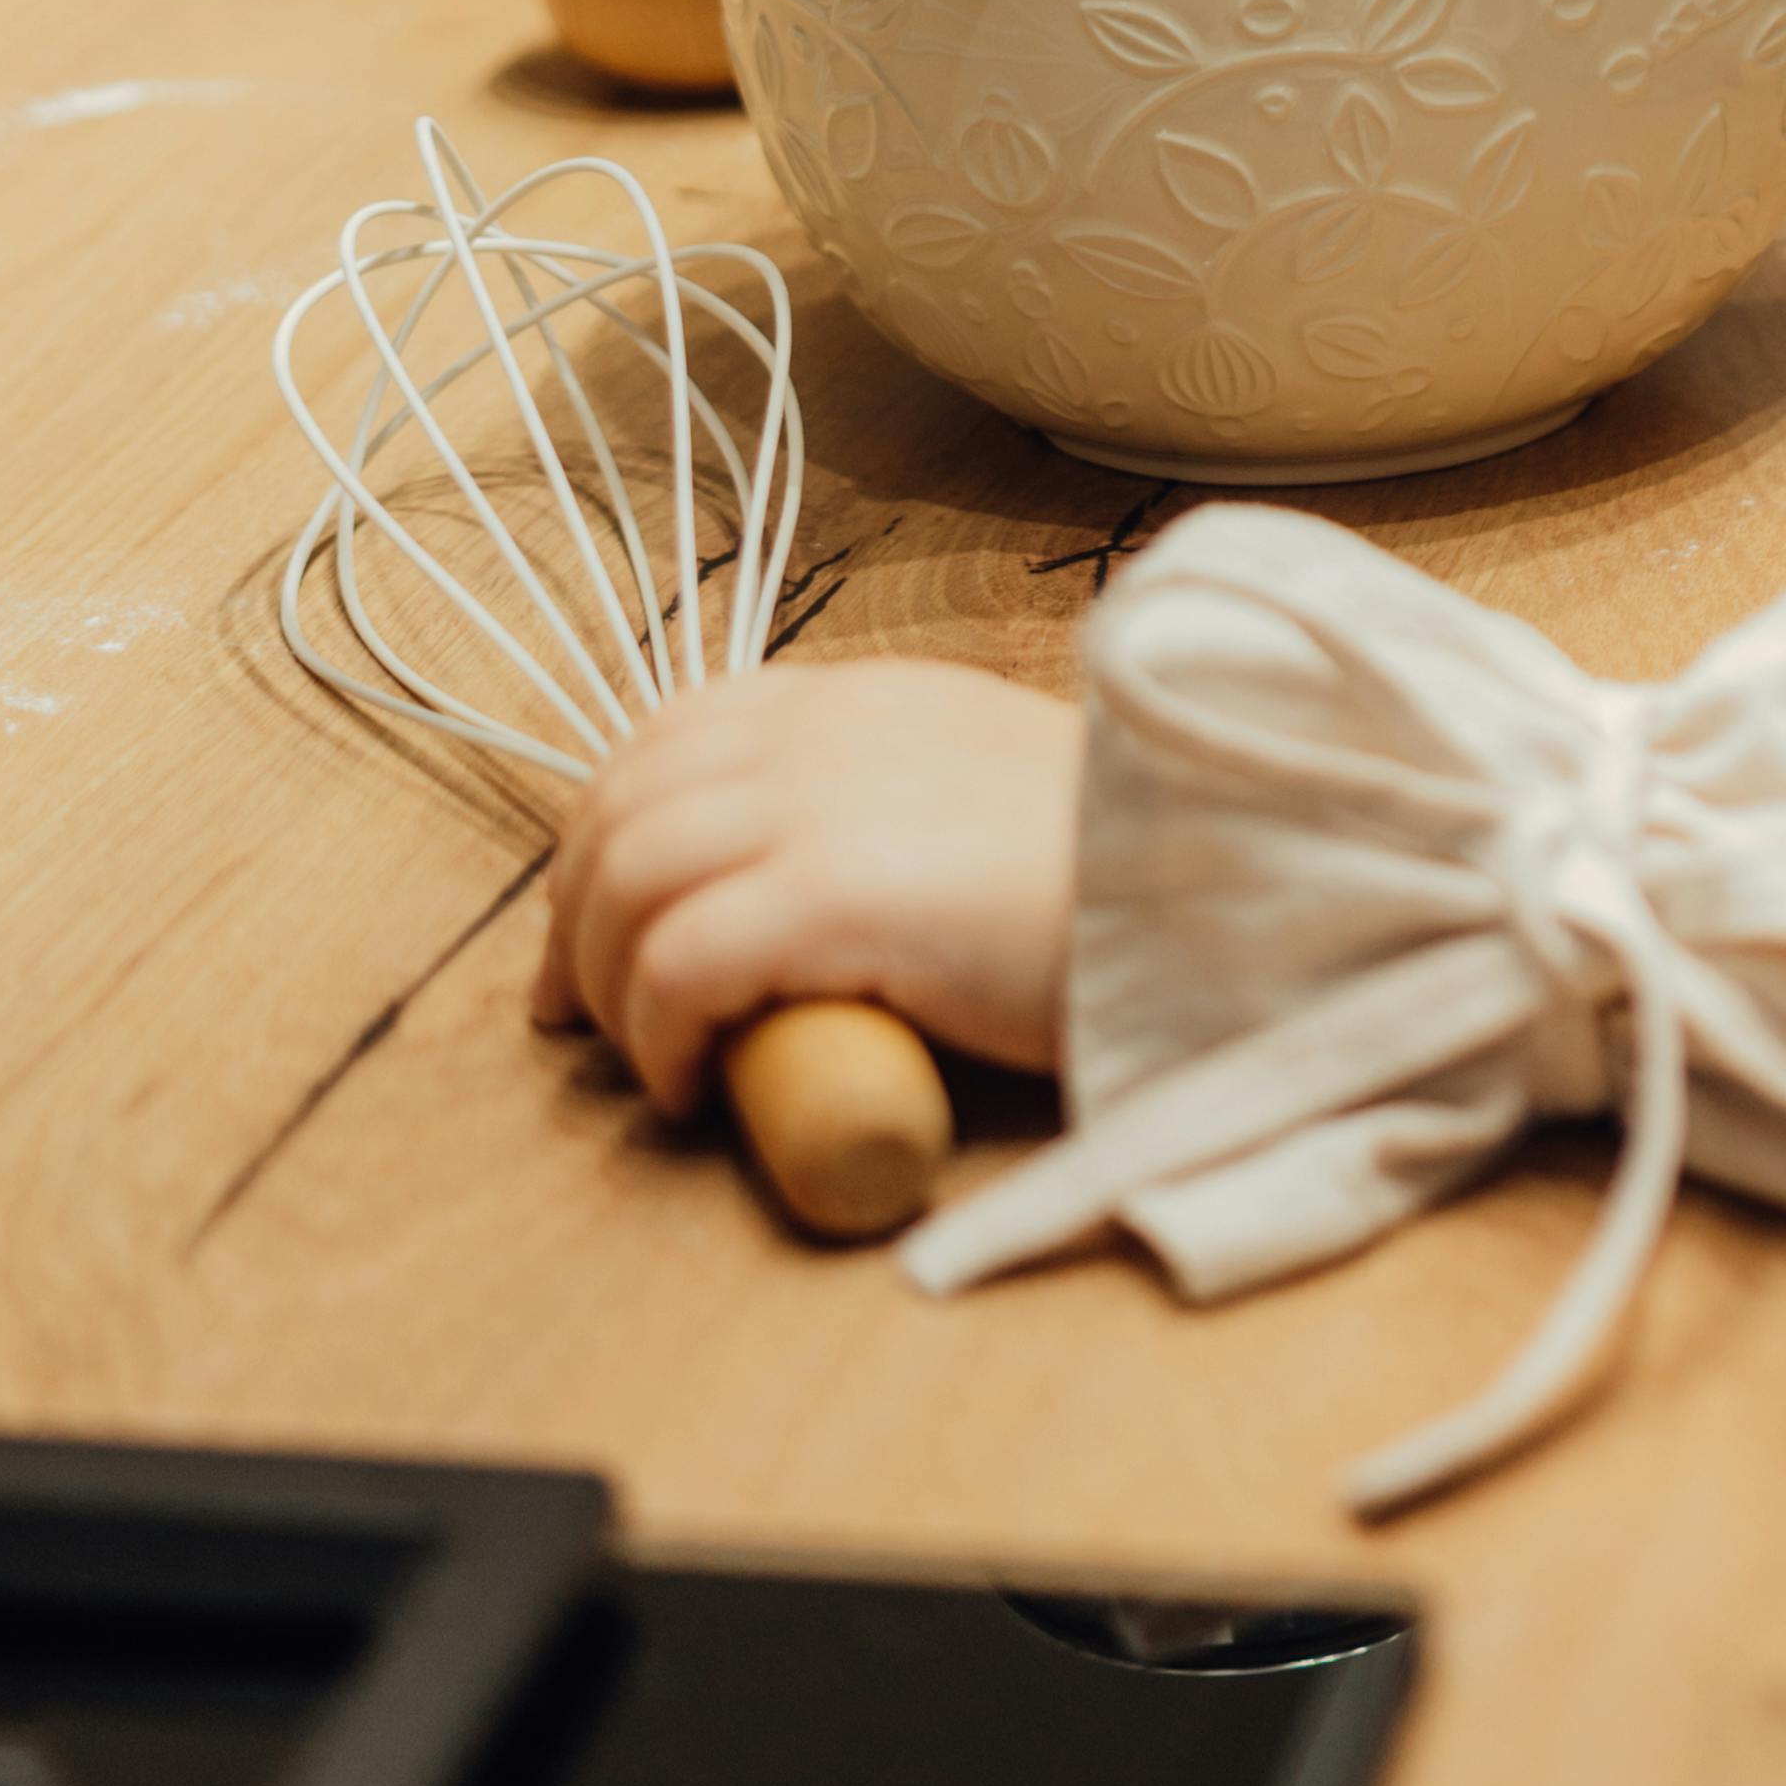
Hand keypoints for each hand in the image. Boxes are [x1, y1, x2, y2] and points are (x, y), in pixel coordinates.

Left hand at [533, 659, 1077, 1114]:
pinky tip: (690, 1085)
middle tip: (579, 1012)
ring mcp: (825, 803)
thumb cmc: (1114, 870)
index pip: (674, 730)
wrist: (1209, 884)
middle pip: (624, 799)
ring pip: (628, 875)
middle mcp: (827, 728)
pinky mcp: (836, 892)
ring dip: (608, 980)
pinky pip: (678, 961)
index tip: (596, 925)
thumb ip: (892, 802)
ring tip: (647, 1058)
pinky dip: (657, 1031)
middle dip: (576, 912)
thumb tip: (818, 885)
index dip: (608, 826)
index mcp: (863, 700)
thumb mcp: (980, 788)